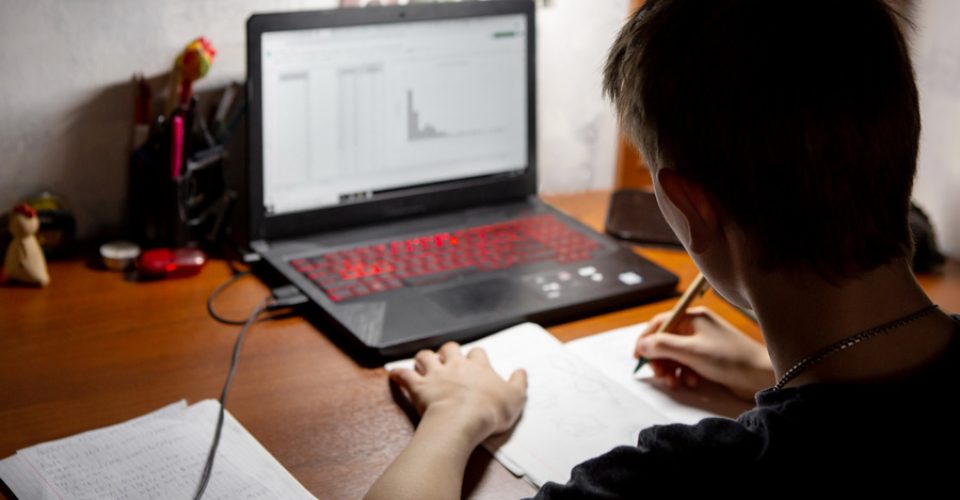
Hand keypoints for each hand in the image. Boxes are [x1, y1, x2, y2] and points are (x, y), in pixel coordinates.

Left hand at [390, 342, 526, 445]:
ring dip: (424, 358)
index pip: (478, 353)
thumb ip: (519, 383)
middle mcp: (456, 365)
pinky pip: (405, 375)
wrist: (461, 421)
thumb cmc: (488, 412)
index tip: (477, 363)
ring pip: (426, 356)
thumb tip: (521, 371)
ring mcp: (435, 374)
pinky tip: (393, 374)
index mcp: (479, 366)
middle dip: (448, 351)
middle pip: (450, 348)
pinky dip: (398, 374)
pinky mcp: (419, 387)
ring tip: (425, 364)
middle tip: (448, 359)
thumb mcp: (515, 399)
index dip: (477, 357)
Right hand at [635, 306, 772, 400]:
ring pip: (675, 355)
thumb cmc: (729, 358)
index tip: (638, 357)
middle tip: (659, 375)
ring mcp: (703, 343)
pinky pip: (687, 364)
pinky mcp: (709, 358)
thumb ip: (662, 346)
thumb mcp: (691, 351)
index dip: (646, 340)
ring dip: (671, 369)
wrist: (761, 375)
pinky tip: (692, 382)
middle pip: (665, 341)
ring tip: (675, 382)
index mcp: (692, 318)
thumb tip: (642, 345)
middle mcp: (696, 327)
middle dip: (660, 359)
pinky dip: (685, 373)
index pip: (659, 324)